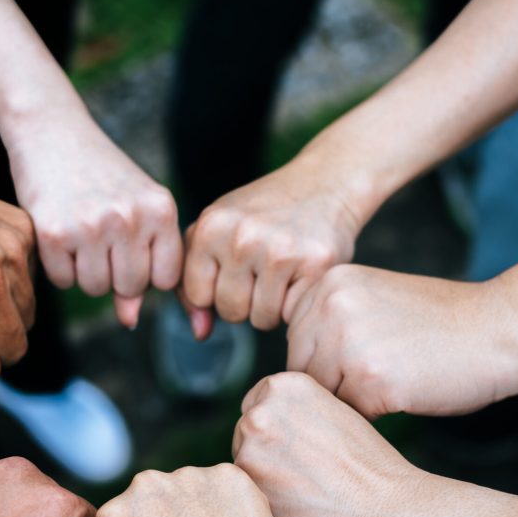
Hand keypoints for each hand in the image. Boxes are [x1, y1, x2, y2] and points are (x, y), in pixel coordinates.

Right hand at [5, 112, 181, 327]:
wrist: (52, 130)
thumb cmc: (101, 174)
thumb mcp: (135, 208)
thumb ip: (145, 261)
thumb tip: (130, 320)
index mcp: (161, 210)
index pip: (166, 279)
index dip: (147, 273)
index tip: (132, 250)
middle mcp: (130, 218)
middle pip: (131, 287)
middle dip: (115, 274)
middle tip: (101, 238)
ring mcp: (92, 225)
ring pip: (96, 288)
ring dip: (85, 272)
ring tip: (80, 233)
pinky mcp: (54, 232)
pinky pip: (63, 281)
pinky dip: (58, 266)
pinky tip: (59, 232)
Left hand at [182, 153, 365, 336]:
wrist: (323, 183)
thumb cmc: (263, 214)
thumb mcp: (218, 231)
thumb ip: (193, 281)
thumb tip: (200, 333)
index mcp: (210, 227)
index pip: (198, 297)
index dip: (217, 289)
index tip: (234, 267)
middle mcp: (241, 238)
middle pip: (230, 312)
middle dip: (246, 300)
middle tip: (263, 268)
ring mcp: (279, 251)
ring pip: (261, 320)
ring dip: (272, 305)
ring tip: (282, 271)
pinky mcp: (315, 264)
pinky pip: (292, 315)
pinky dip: (297, 303)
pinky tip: (302, 273)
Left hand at [233, 372, 425, 516]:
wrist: (390, 512)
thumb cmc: (372, 471)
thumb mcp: (336, 416)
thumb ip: (296, 415)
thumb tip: (270, 431)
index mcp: (286, 386)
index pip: (258, 407)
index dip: (278, 434)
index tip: (300, 452)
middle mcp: (262, 410)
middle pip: (245, 437)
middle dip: (267, 458)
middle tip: (306, 479)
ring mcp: (250, 447)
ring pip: (242, 467)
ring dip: (263, 482)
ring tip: (305, 496)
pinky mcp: (247, 486)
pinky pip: (244, 496)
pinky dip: (263, 506)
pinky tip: (296, 511)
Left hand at [286, 265, 517, 418]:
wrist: (499, 329)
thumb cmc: (438, 323)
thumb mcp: (372, 298)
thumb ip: (328, 319)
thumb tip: (286, 370)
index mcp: (328, 283)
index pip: (297, 342)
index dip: (326, 361)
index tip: (362, 360)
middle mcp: (329, 306)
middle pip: (301, 370)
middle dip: (333, 384)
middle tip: (377, 380)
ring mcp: (347, 341)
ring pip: (323, 395)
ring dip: (352, 401)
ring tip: (393, 383)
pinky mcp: (369, 378)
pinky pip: (351, 413)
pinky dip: (375, 414)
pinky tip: (405, 393)